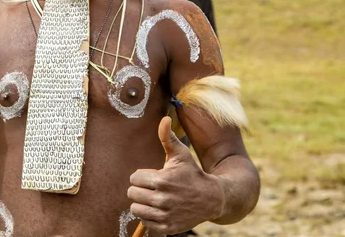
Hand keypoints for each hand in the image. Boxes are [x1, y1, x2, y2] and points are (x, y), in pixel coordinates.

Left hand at [127, 116, 224, 234]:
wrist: (212, 198)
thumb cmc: (193, 173)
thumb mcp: (181, 154)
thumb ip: (168, 137)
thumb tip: (164, 118)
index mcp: (162, 180)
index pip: (134, 178)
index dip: (142, 175)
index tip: (153, 175)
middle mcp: (162, 199)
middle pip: (132, 194)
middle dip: (140, 189)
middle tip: (152, 187)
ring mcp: (164, 215)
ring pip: (136, 209)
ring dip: (142, 203)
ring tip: (154, 198)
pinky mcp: (167, 228)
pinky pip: (145, 222)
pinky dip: (149, 216)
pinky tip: (159, 209)